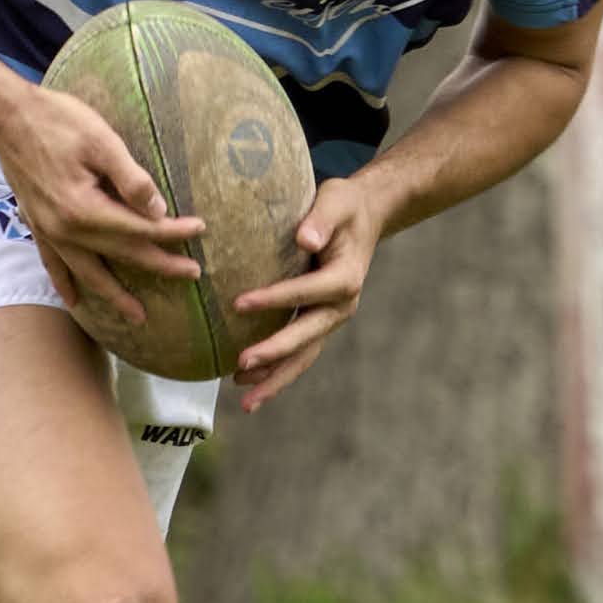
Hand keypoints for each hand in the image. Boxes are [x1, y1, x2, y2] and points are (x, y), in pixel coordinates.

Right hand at [0, 82, 203, 331]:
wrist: (5, 115)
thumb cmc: (56, 121)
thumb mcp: (102, 141)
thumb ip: (131, 179)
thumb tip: (158, 211)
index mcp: (85, 209)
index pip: (140, 228)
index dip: (172, 231)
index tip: (200, 229)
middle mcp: (66, 230)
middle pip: (122, 254)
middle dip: (159, 265)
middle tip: (192, 274)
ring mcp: (49, 231)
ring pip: (89, 273)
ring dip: (115, 294)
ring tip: (138, 316)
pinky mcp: (36, 226)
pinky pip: (53, 265)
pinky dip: (65, 284)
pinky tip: (75, 301)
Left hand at [229, 174, 385, 412]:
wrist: (364, 217)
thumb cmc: (345, 206)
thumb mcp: (336, 200)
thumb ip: (320, 219)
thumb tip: (304, 239)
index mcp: (345, 278)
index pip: (306, 291)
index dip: (273, 299)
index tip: (238, 303)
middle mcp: (341, 306)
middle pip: (306, 337)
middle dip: (274, 354)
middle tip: (240, 365)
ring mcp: (330, 319)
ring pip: (303, 356)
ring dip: (275, 379)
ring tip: (245, 401)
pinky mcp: (318, 323)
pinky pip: (298, 353)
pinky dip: (276, 371)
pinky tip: (248, 384)